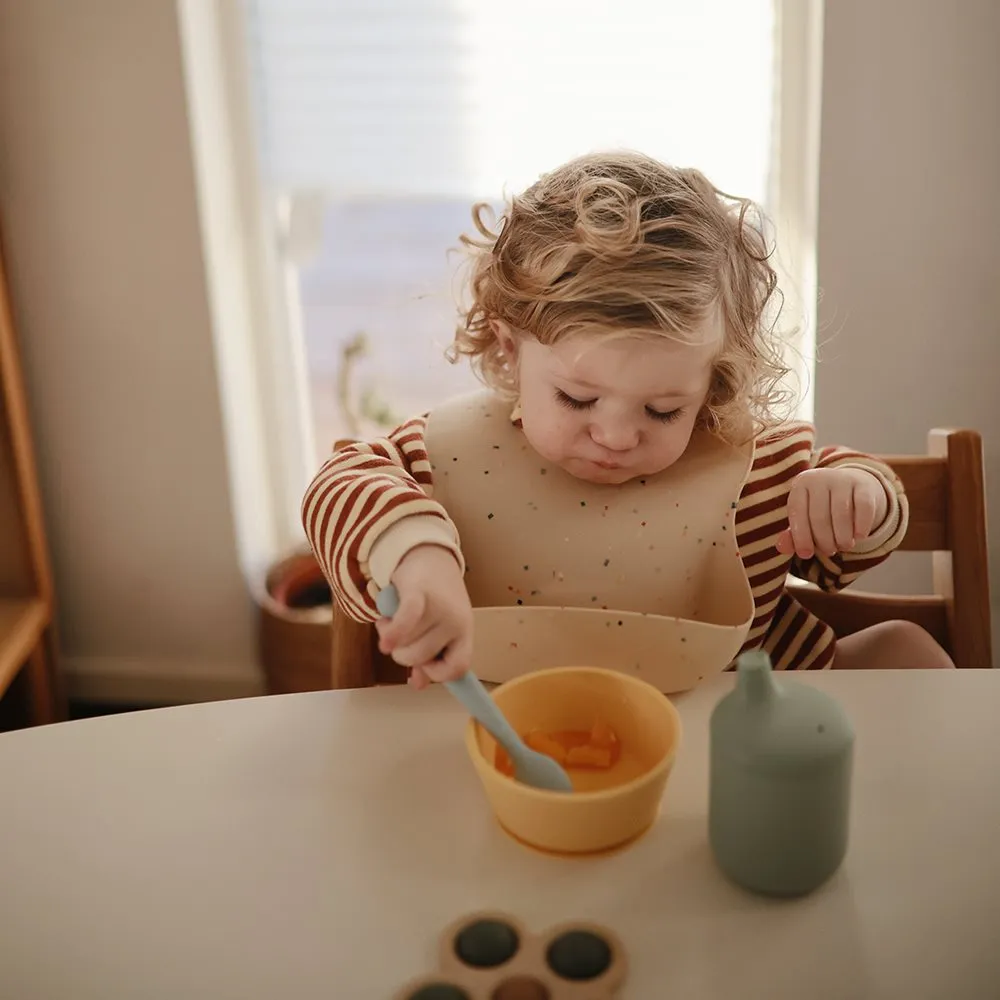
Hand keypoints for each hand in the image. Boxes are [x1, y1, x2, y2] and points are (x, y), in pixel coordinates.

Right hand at [375, 545, 472, 689]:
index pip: (458, 668)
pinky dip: (392, 634)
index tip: (422, 666)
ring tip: (391, 620)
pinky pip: (405, 623)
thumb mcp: (438, 629)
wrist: (429, 555)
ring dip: (390, 637)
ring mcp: (439, 607)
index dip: (437, 674)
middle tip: (399, 637)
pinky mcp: (419, 593)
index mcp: (465, 632)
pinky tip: (384, 641)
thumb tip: (418, 684)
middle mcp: (457, 621)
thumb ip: (429, 657)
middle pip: (421, 657)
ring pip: (405, 643)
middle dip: (402, 653)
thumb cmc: (434, 598)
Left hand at [776, 467, 888, 558]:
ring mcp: (842, 479)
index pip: (797, 512)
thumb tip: (781, 547)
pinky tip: (859, 537)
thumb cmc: (821, 508)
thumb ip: (792, 534)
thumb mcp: (804, 518)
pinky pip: (864, 508)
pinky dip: (861, 526)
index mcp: (800, 484)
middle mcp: (819, 478)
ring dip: (843, 537)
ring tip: (844, 546)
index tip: (805, 555)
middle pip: (819, 516)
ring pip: (841, 513)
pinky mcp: (864, 484)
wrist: (851, 485)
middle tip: (829, 551)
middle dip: (824, 540)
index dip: (800, 536)